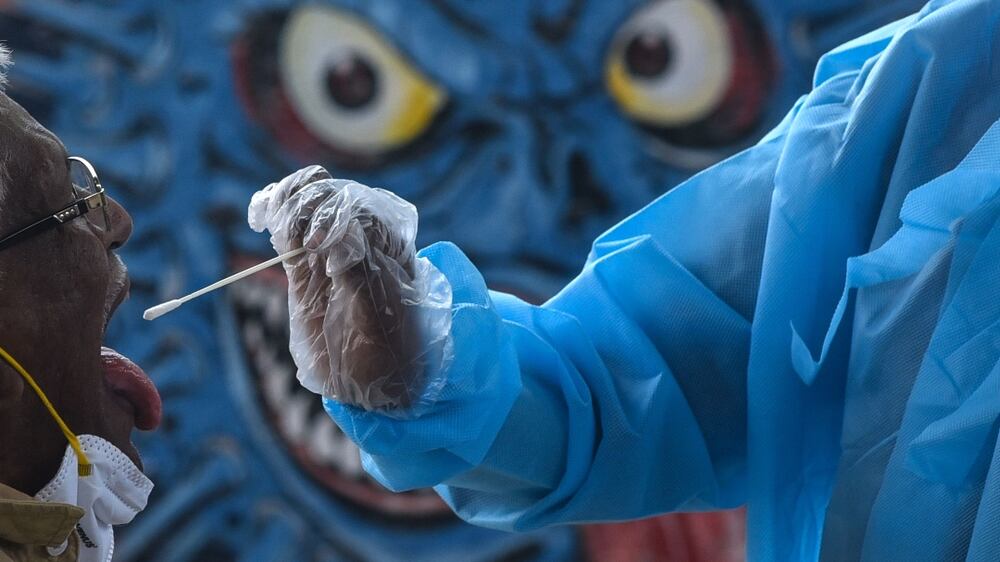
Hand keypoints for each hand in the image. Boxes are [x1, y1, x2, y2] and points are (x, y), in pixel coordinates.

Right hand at [248, 166, 451, 411]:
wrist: (369, 379)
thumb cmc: (386, 348)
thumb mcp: (377, 310)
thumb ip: (357, 268)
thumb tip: (331, 233)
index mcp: (389, 241)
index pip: (359, 203)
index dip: (335, 215)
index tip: (318, 245)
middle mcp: (360, 236)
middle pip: (328, 193)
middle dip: (310, 207)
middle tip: (305, 245)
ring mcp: (328, 246)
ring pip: (304, 198)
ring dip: (287, 202)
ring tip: (279, 230)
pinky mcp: (302, 260)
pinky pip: (284, 220)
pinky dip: (268, 207)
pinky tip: (258, 217)